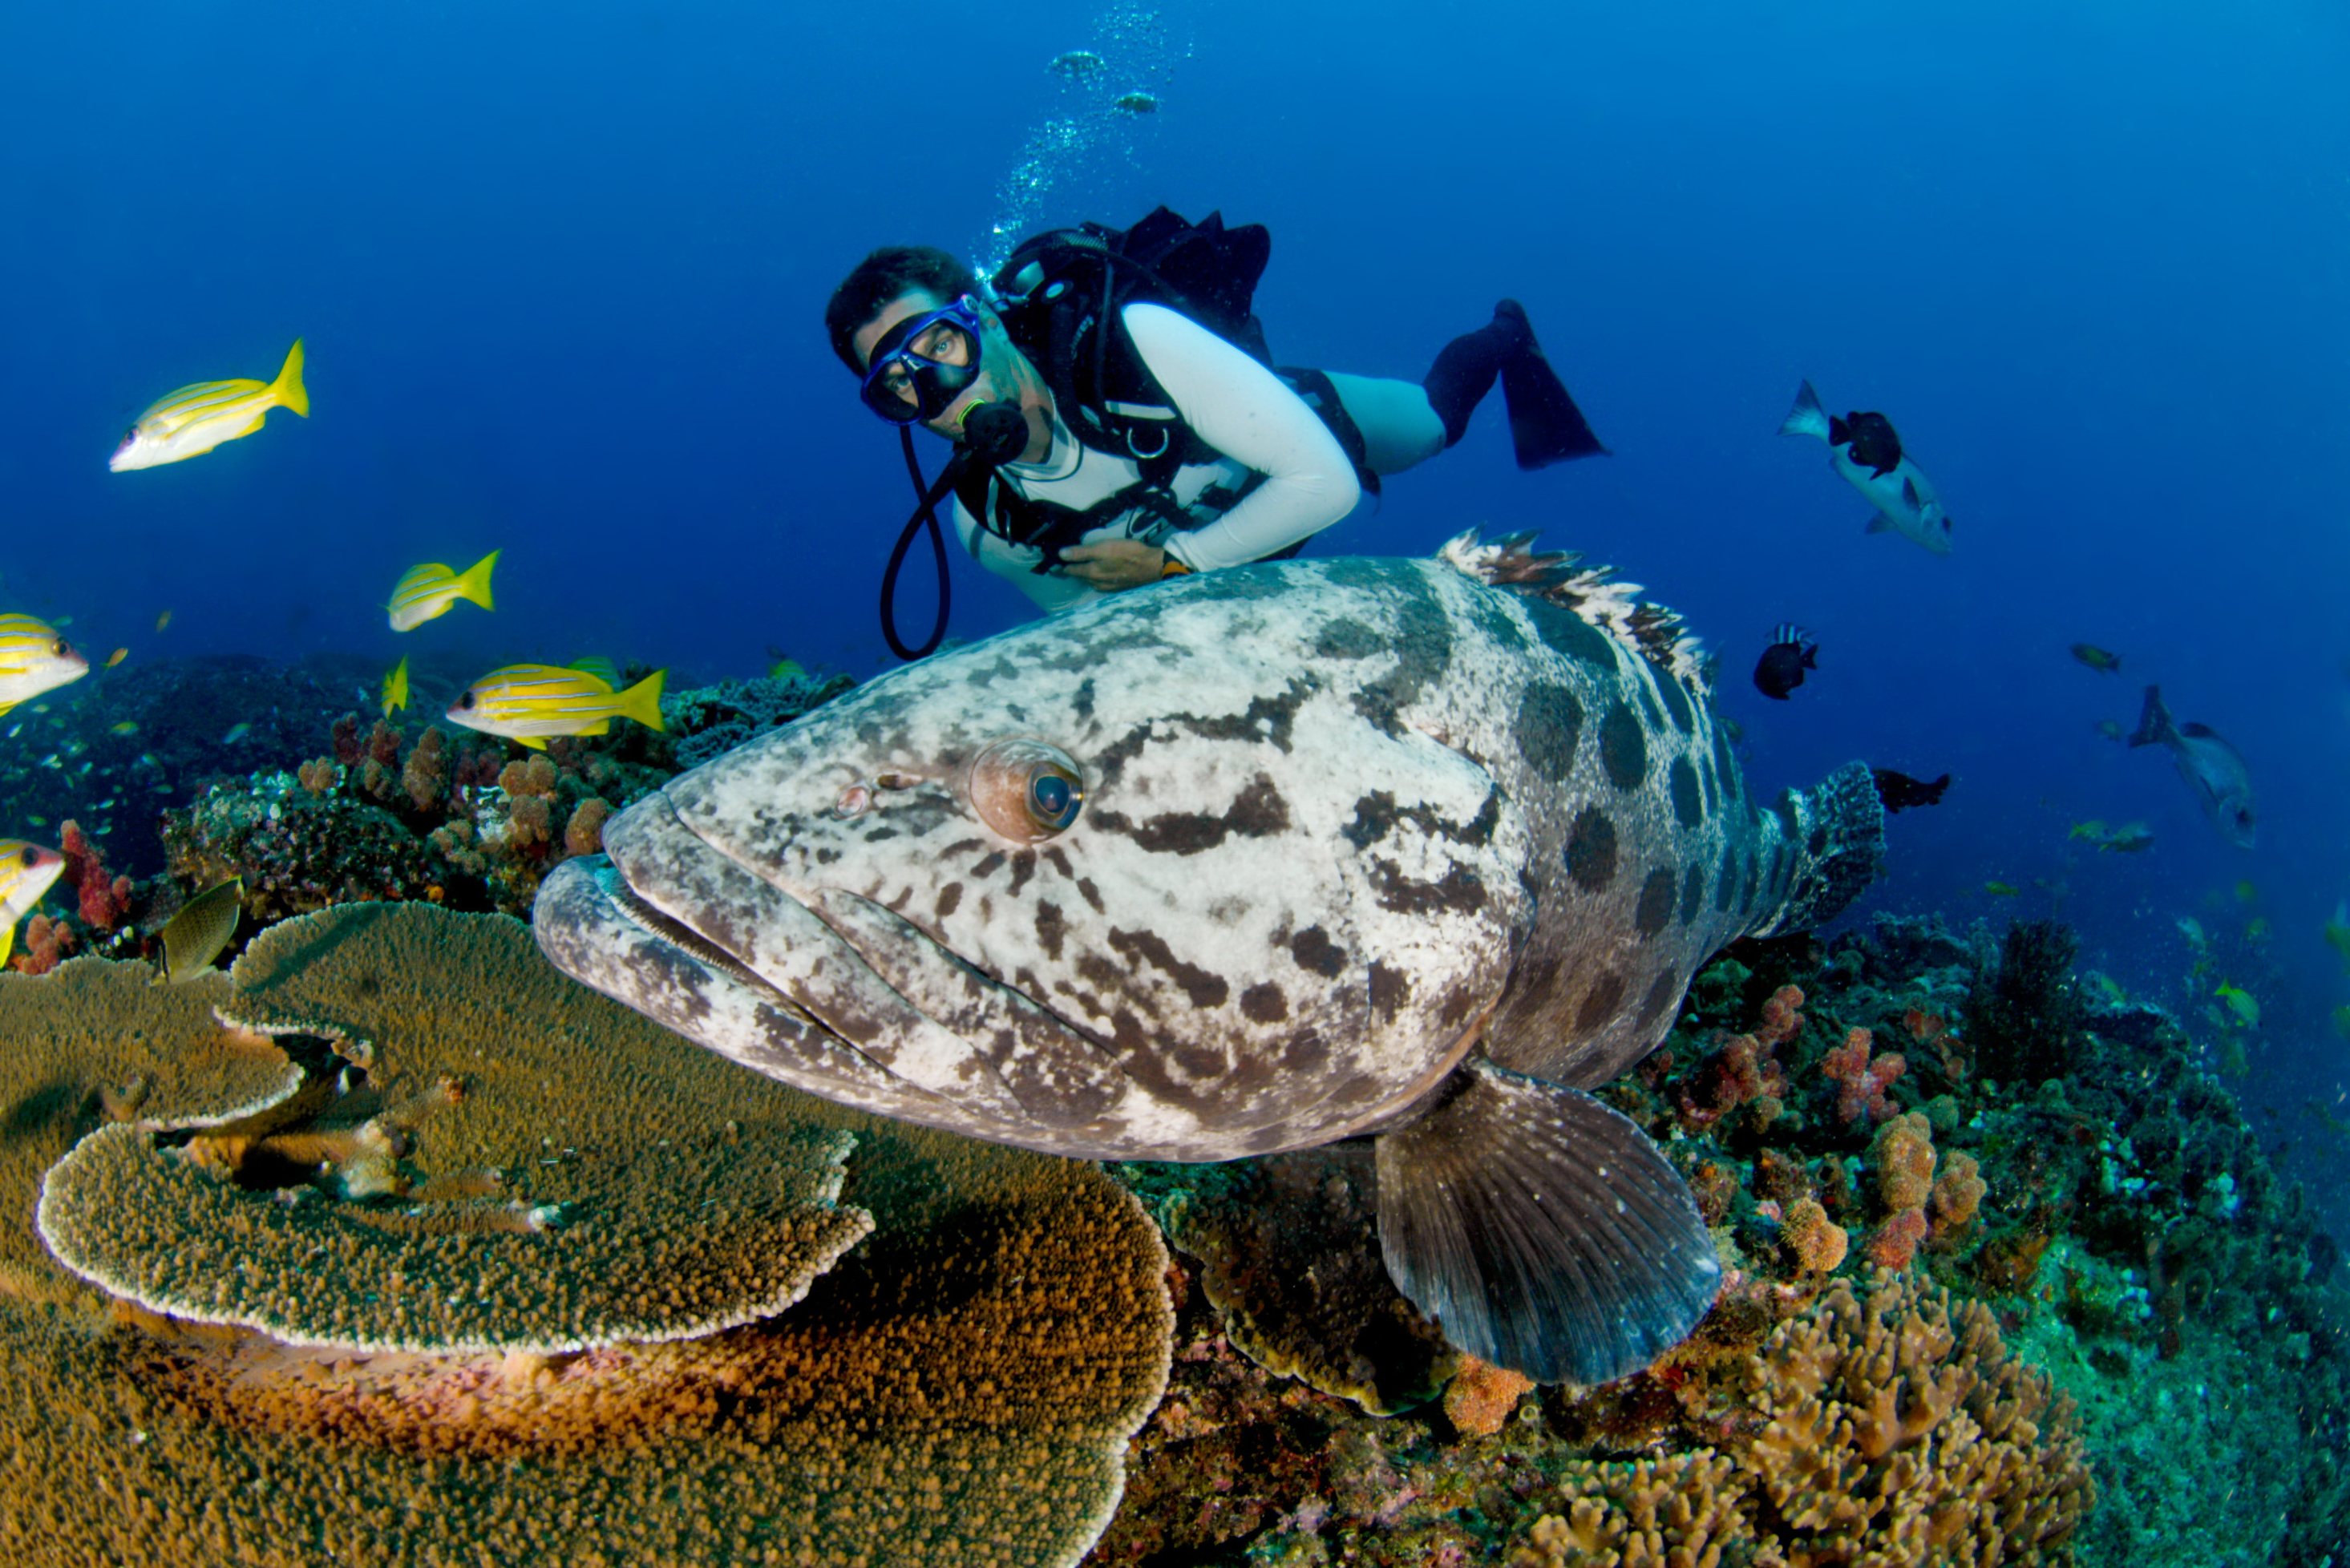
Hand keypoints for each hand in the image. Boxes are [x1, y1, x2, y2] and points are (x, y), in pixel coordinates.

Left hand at [1054, 539, 1168, 591]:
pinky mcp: (1119, 588)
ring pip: (1092, 582)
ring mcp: (1109, 588)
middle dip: (1073, 571)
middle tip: (1065, 565)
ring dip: (1086, 576)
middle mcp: (1097, 584)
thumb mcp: (1103, 548)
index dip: (1062, 565)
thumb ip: (1081, 552)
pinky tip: (1101, 575)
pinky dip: (1098, 579)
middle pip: (1081, 577)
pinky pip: (1103, 584)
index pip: (1071, 570)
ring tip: (1082, 569)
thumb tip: (1061, 554)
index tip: (1054, 564)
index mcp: (1091, 573)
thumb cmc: (1128, 553)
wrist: (1153, 567)